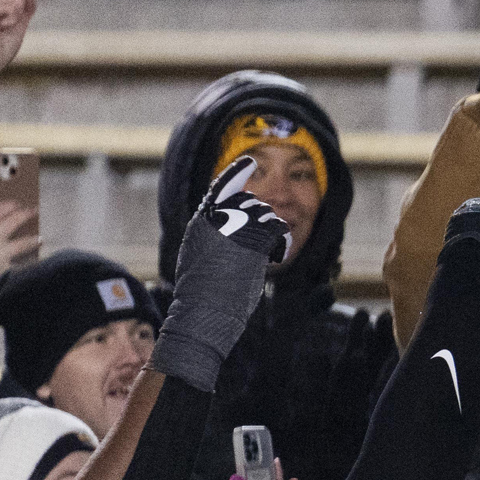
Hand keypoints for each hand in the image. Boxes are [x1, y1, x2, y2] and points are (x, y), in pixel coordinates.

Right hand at [150, 156, 294, 392]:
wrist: (202, 316)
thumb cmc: (201, 295)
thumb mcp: (199, 258)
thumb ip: (212, 236)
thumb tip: (224, 224)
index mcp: (200, 225)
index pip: (219, 191)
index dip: (235, 175)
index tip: (249, 163)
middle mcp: (215, 222)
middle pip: (249, 202)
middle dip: (259, 216)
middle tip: (262, 241)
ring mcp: (234, 231)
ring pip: (265, 214)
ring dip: (271, 229)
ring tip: (265, 253)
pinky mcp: (252, 244)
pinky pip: (276, 230)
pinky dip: (280, 241)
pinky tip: (274, 256)